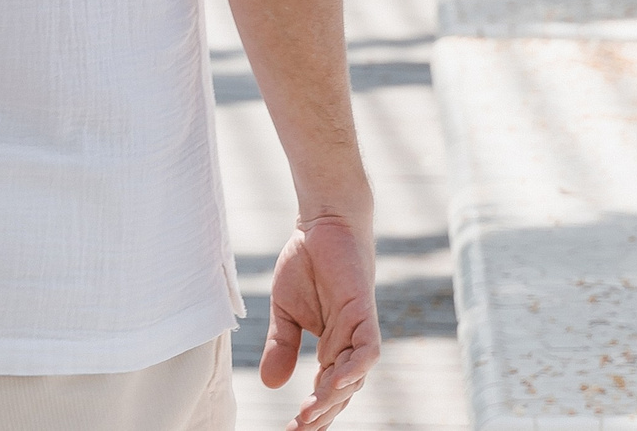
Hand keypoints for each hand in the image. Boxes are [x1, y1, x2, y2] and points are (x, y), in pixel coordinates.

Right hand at [262, 213, 379, 429]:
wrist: (322, 224)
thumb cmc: (306, 263)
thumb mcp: (284, 311)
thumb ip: (281, 346)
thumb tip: (271, 385)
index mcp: (331, 349)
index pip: (323, 392)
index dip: (310, 414)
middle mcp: (348, 347)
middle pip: (340, 393)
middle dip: (321, 416)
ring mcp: (358, 332)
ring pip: (353, 378)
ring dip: (332, 398)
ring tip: (308, 415)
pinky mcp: (364, 314)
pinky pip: (366, 351)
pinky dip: (354, 369)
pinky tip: (334, 382)